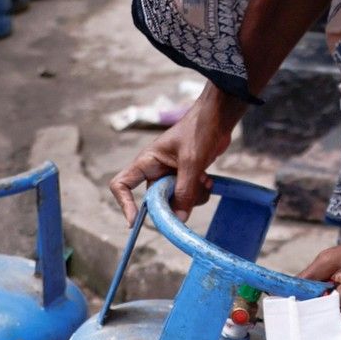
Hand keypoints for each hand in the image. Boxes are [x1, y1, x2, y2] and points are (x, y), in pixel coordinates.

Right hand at [109, 85, 242, 224]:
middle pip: (155, 200)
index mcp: (147, 162)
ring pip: (175, 201)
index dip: (124, 204)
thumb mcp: (191, 162)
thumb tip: (178, 219)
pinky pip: (189, 196)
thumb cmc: (199, 130)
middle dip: (175, 202)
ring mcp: (171, 174)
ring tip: (204, 180)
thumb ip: (185, 191)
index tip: (135, 221)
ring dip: (192, 197)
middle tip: (193, 195)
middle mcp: (155, 170)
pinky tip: (208, 179)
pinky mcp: (186, 177)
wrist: (219, 117)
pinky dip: (199, 192)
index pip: (122, 185)